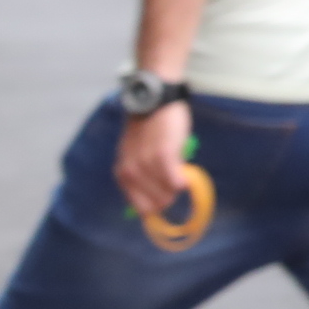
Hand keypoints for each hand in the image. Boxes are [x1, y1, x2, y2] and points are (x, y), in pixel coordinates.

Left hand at [114, 99, 193, 221]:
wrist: (155, 102)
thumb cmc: (150, 130)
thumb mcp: (137, 155)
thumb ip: (141, 176)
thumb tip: (157, 200)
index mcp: (123, 174)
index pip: (139, 207)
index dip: (156, 206)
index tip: (166, 196)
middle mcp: (130, 172)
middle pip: (155, 205)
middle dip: (169, 197)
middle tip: (175, 180)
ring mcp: (145, 165)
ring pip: (166, 195)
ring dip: (177, 187)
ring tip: (179, 169)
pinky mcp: (162, 155)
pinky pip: (175, 182)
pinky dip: (182, 182)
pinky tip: (186, 176)